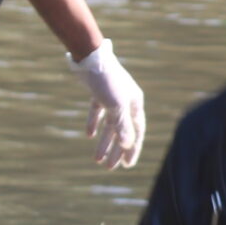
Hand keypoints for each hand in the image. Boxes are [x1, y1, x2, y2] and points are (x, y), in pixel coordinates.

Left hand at [68, 39, 145, 167]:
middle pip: (122, 131)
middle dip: (116, 150)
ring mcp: (112, 96)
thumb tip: (127, 145)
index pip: (136, 132)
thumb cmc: (106, 81)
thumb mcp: (115, 106)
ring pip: (109, 124)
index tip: (127, 166)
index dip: (132, 149)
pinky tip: (88, 135)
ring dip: (104, 142)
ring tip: (96, 159)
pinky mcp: (98, 92)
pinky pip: (98, 111)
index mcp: (135, 104)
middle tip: (109, 167)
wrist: (89, 57)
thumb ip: (122, 126)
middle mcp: (126, 101)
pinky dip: (94, 123)